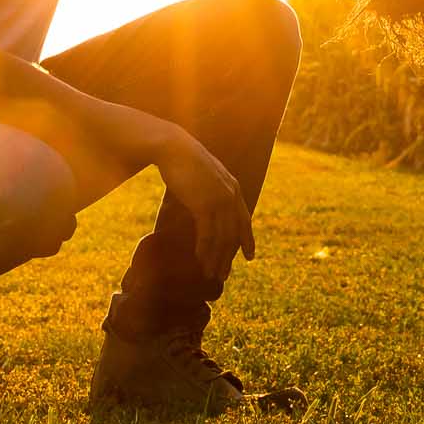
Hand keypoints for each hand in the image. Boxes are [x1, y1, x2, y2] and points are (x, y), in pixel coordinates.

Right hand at [149, 126, 254, 278]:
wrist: (173, 148)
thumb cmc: (184, 162)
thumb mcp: (205, 176)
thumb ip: (212, 190)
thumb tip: (207, 206)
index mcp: (234, 189)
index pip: (244, 220)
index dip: (247, 240)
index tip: (249, 256)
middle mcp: (231, 196)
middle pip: (233, 234)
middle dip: (228, 257)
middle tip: (223, 275)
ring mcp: (219, 200)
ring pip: (221, 238)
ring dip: (216, 259)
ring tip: (211, 274)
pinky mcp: (204, 205)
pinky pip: (207, 234)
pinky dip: (204, 250)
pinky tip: (200, 260)